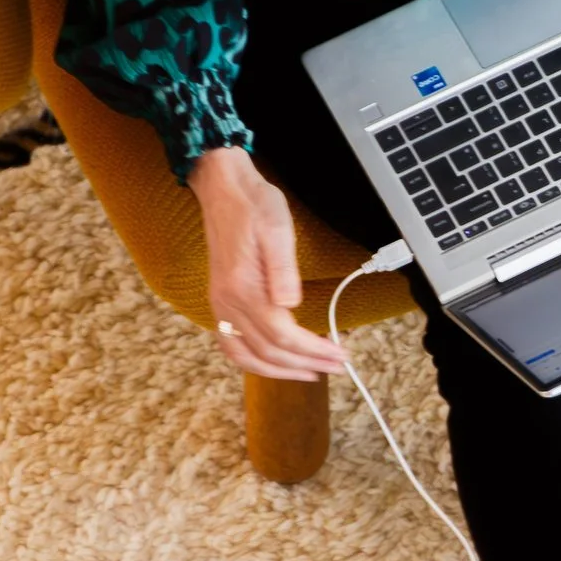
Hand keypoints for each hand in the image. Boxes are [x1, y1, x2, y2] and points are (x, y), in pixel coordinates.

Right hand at [190, 146, 346, 380]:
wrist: (223, 187)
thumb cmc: (255, 204)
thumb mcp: (277, 229)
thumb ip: (283, 270)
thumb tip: (290, 306)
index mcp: (243, 288)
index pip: (283, 335)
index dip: (313, 350)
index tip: (340, 354)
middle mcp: (227, 302)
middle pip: (267, 351)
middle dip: (304, 364)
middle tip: (335, 367)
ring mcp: (220, 303)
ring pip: (245, 356)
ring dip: (278, 371)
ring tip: (308, 373)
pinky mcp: (220, 300)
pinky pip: (231, 344)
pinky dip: (253, 361)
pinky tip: (272, 361)